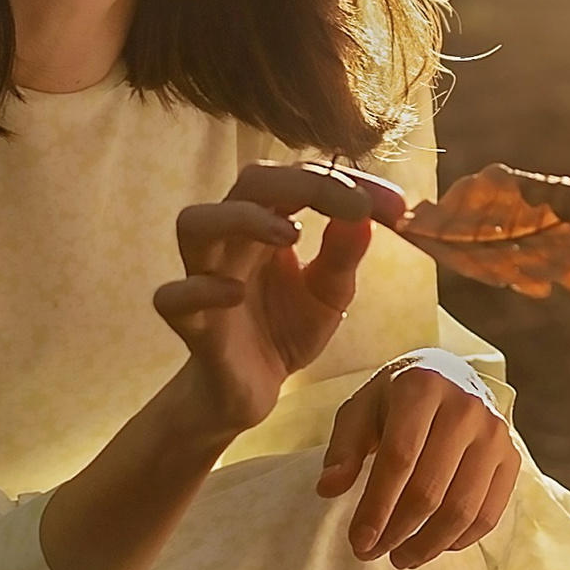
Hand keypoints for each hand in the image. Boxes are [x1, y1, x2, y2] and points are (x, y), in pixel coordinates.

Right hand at [153, 162, 408, 441]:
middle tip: (354, 205)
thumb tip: (368, 216)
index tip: (396, 205)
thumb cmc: (284, 328)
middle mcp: (233, 238)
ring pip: (195, 223)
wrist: (249, 391)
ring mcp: (205, 277)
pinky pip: (173, 297)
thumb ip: (343, 256)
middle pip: (250, 182)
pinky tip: (236, 295)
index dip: (347, 182)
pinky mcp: (191, 324)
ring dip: (242, 218)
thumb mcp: (329, 293)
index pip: (302, 178)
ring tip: (290, 234)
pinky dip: (201, 290)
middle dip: (302, 183)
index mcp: (268, 221)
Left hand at [315, 353, 521, 567]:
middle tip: (372, 552)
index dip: (377, 506)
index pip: (399, 459)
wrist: (451, 376)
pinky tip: (434, 546)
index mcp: (422, 388)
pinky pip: (489, 513)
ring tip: (400, 557)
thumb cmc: (397, 398)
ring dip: (428, 544)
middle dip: (397, 531)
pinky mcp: (512, 457)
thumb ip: (344, 446)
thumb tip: (329, 489)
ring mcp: (494, 434)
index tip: (359, 540)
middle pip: (430, 489)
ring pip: (462, 508)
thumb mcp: (361, 408)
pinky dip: (461, 539)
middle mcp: (465, 408)